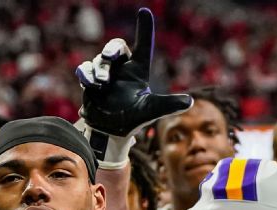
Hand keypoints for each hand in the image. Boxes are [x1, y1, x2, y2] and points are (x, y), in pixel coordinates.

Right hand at [76, 8, 192, 138]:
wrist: (110, 131)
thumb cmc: (134, 118)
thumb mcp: (151, 110)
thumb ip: (168, 105)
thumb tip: (190, 102)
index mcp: (138, 70)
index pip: (143, 45)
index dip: (144, 29)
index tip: (145, 11)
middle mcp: (122, 69)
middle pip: (116, 47)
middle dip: (111, 48)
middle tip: (109, 56)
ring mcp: (105, 73)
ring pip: (100, 60)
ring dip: (99, 69)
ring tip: (101, 84)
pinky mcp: (90, 80)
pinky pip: (85, 68)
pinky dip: (86, 73)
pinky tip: (90, 83)